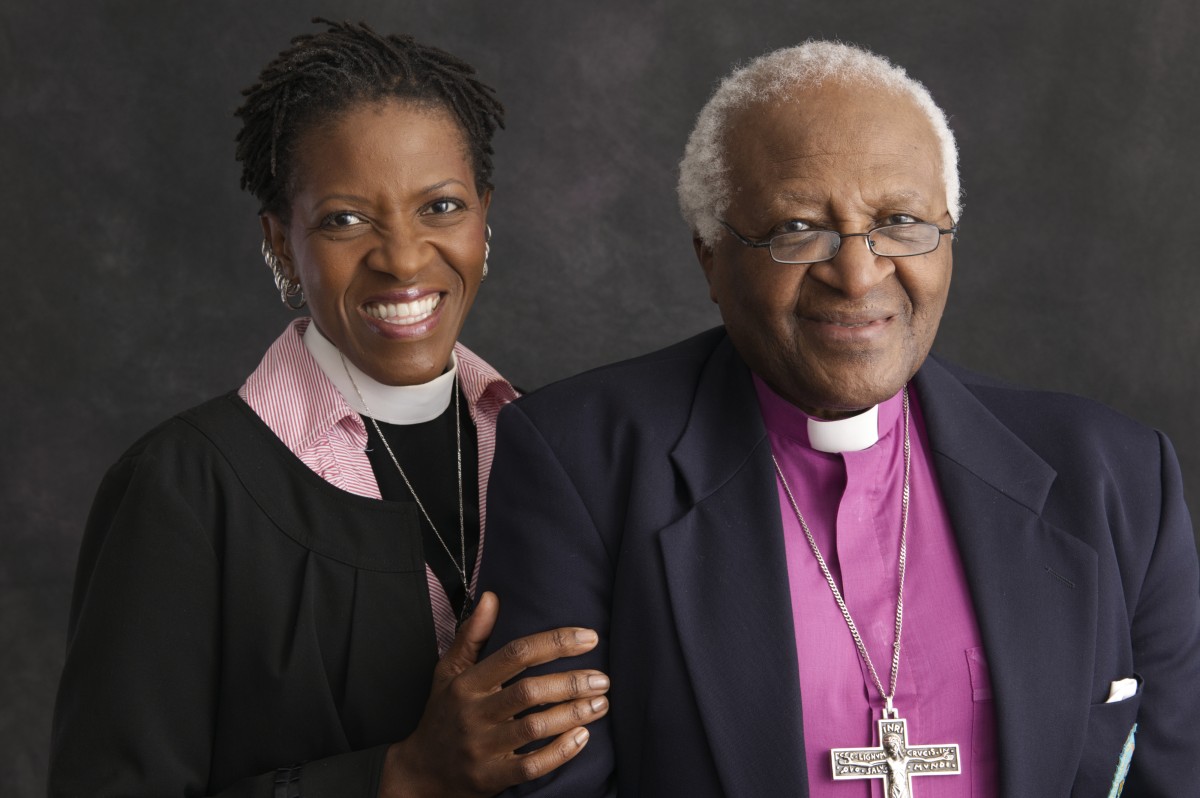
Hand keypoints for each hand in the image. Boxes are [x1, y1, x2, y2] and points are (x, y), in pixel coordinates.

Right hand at [380, 591, 608, 797]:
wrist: (421, 772)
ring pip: (534, 727)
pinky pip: (532, 766)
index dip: (555, 643)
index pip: (516, 654)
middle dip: (571, 682)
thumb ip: (472, 634)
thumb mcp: (448, 671)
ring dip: (573, 714)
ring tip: (600, 704)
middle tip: (602, 678)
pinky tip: (582, 737)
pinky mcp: (491, 777)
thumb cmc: (443, 713)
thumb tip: (492, 597)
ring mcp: (482, 747)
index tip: (589, 638)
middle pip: (529, 691)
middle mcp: (474, 713)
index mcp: (466, 683)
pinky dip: (560, 752)